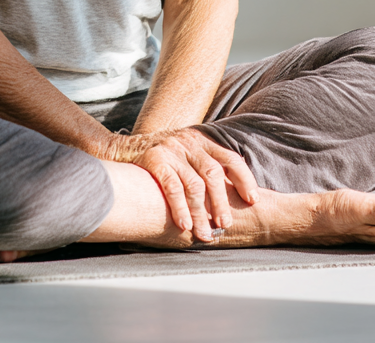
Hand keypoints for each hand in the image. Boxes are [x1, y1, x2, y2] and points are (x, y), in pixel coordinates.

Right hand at [130, 128, 258, 241]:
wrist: (121, 148)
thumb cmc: (160, 157)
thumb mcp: (186, 153)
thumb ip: (204, 165)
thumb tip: (232, 196)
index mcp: (202, 140)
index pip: (231, 158)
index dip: (245, 179)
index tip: (253, 201)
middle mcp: (190, 143)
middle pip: (214, 173)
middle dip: (221, 202)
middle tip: (225, 224)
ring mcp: (172, 150)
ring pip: (194, 184)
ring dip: (201, 213)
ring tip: (205, 233)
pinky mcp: (154, 159)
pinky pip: (172, 187)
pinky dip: (180, 207)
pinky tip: (184, 224)